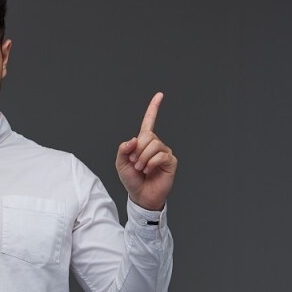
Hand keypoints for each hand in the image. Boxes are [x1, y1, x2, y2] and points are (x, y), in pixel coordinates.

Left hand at [115, 92, 177, 211]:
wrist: (140, 196)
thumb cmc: (132, 180)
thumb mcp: (121, 163)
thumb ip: (123, 149)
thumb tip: (134, 139)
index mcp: (144, 142)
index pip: (149, 121)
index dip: (154, 108)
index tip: (160, 95)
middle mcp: (156, 145)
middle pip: (148, 136)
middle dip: (138, 150)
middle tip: (135, 163)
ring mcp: (164, 152)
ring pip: (154, 145)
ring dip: (143, 158)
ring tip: (141, 168)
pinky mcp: (170, 162)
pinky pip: (160, 155)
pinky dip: (151, 163)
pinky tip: (148, 171)